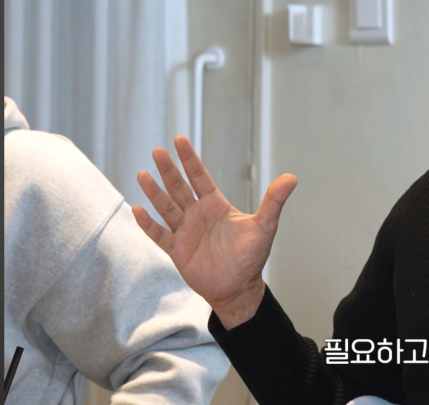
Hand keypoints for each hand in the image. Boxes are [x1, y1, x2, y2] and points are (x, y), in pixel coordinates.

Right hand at [132, 135, 297, 328]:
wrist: (239, 288)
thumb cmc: (251, 257)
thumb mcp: (265, 226)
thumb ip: (274, 201)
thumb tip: (291, 177)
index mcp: (215, 205)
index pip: (200, 177)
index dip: (190, 159)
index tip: (179, 140)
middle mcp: (197, 215)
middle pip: (179, 188)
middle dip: (169, 170)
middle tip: (158, 151)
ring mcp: (185, 232)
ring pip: (167, 208)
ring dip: (155, 193)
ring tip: (142, 174)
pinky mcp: (177, 251)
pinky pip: (160, 235)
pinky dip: (149, 224)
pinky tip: (137, 211)